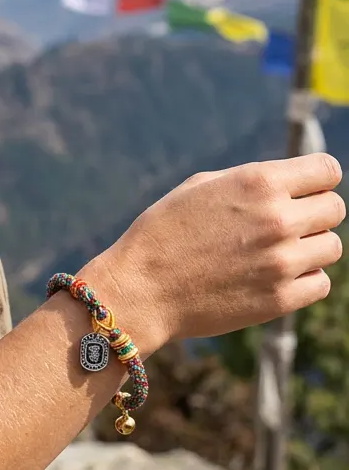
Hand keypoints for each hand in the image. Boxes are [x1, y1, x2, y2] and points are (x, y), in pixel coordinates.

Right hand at [80, 153, 345, 353]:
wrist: (141, 289)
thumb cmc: (164, 232)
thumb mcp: (201, 187)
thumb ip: (253, 181)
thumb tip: (293, 182)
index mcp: (259, 182)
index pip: (328, 170)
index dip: (316, 179)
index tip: (303, 190)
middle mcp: (278, 219)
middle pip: (335, 208)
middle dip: (314, 213)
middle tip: (285, 225)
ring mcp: (282, 262)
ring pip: (331, 247)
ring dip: (309, 248)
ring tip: (274, 253)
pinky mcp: (281, 299)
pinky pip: (320, 283)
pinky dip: (303, 280)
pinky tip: (273, 277)